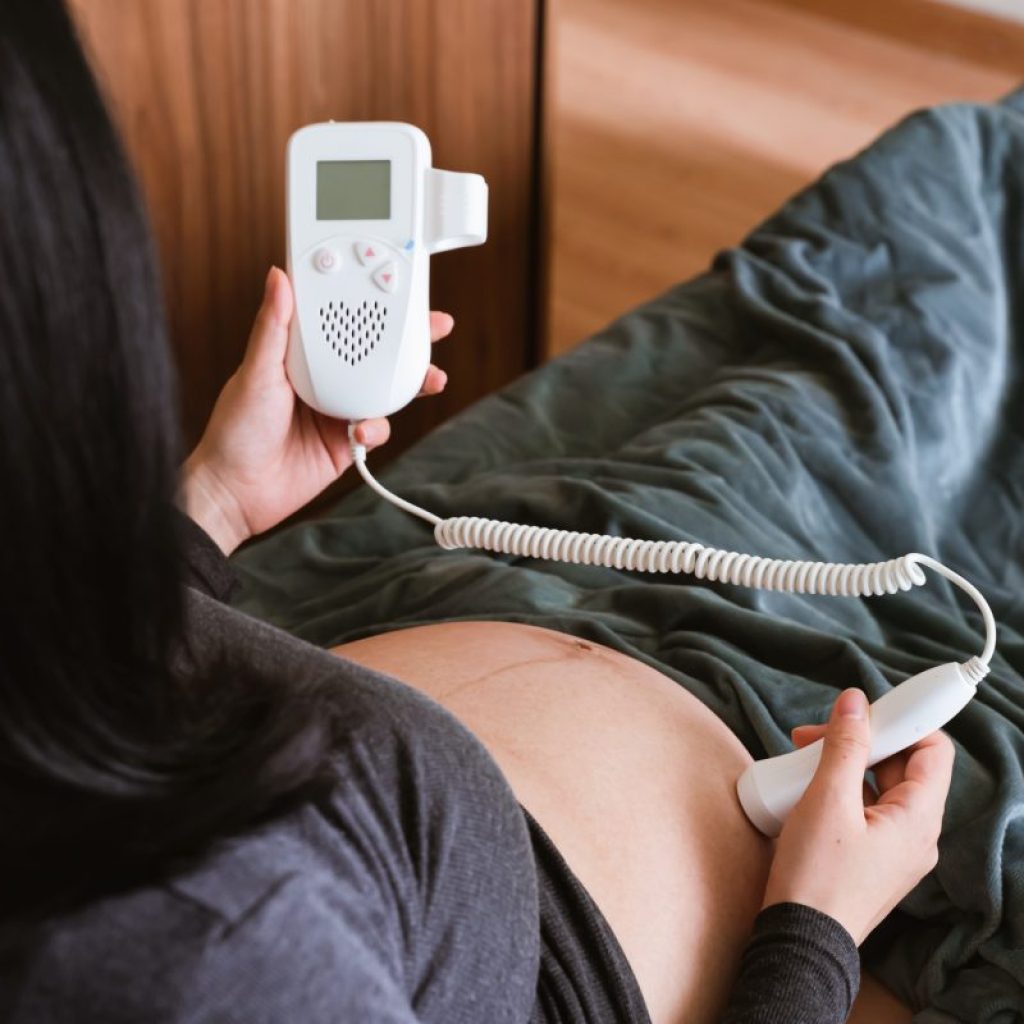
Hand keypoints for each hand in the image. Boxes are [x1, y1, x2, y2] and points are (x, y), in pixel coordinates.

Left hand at [181, 267, 453, 553]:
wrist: (236, 491)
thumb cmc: (234, 430)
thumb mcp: (255, 371)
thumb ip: (273, 326)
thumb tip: (277, 277)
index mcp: (301, 355)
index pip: (341, 319)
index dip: (368, 302)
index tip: (395, 287)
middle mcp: (324, 379)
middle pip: (374, 352)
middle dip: (408, 340)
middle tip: (435, 325)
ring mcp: (338, 411)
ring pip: (384, 390)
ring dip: (410, 385)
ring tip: (430, 379)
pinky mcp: (347, 443)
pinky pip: (377, 429)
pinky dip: (377, 429)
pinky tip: (362, 433)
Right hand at [760, 688, 954, 944]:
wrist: (800, 942)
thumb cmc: (816, 874)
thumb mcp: (827, 799)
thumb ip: (845, 745)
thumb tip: (855, 703)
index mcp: (919, 818)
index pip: (933, 750)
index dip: (903, 721)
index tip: (863, 709)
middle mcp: (916, 834)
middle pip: (901, 766)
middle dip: (859, 741)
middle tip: (814, 736)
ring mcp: (893, 850)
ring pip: (877, 787)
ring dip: (842, 765)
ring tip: (801, 762)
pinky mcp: (869, 860)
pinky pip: (863, 811)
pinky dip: (837, 792)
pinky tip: (804, 791)